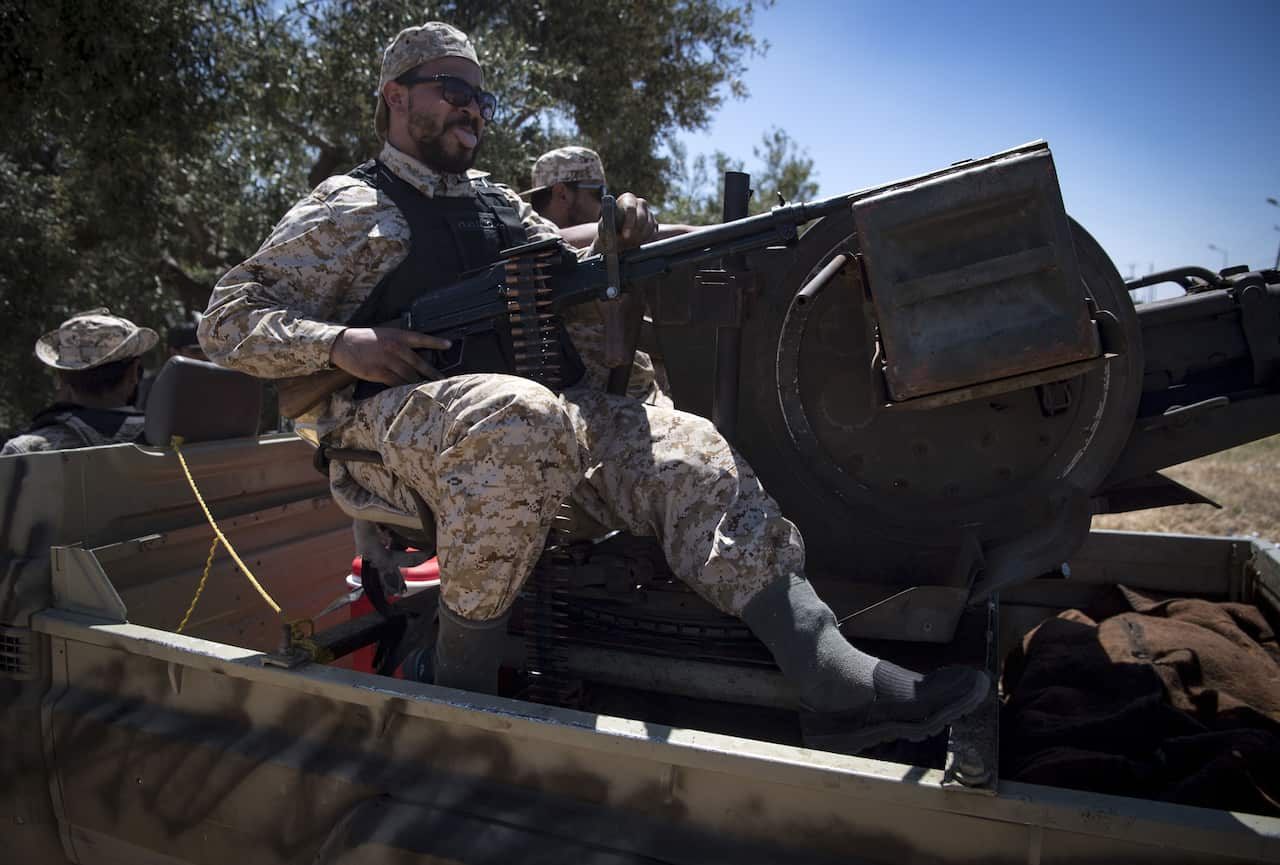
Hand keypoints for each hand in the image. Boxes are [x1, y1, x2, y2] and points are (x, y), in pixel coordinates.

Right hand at [329, 327, 450, 386]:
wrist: (343, 344)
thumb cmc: (365, 339)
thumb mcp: (384, 334)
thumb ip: (400, 342)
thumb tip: (415, 355)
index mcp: (397, 335)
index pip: (421, 338)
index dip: (436, 342)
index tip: (450, 345)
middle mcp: (394, 347)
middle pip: (418, 362)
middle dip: (432, 373)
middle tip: (443, 380)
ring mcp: (386, 360)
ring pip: (408, 375)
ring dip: (418, 383)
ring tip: (428, 390)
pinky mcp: (378, 372)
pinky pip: (395, 382)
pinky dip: (403, 388)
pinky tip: (410, 392)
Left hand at [609, 192, 657, 249]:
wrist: (615, 236)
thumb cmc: (608, 229)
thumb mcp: (604, 227)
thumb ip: (608, 226)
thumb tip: (612, 230)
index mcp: (627, 198)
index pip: (630, 207)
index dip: (629, 222)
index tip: (625, 235)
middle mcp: (639, 202)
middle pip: (642, 217)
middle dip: (635, 232)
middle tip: (628, 242)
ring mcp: (648, 212)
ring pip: (649, 225)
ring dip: (640, 237)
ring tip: (631, 244)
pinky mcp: (653, 222)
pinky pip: (653, 231)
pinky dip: (646, 239)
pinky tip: (637, 242)